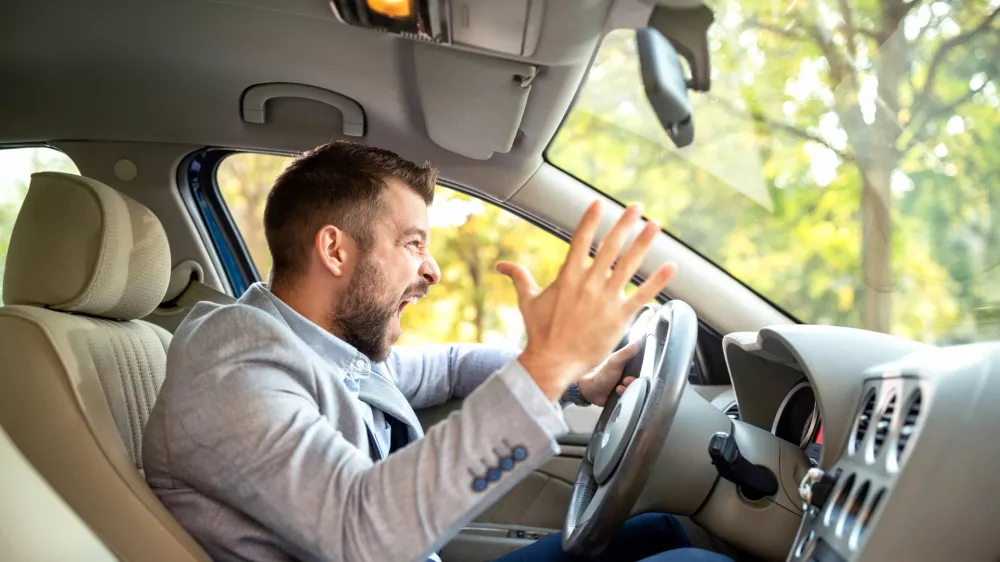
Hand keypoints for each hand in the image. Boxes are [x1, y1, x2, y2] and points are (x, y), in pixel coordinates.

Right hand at [497, 201, 675, 400]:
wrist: (552, 362)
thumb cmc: (540, 333)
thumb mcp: (527, 301)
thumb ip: (518, 278)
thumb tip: (501, 265)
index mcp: (567, 277)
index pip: (580, 240)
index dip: (590, 220)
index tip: (598, 203)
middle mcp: (589, 284)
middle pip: (611, 246)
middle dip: (624, 223)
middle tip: (635, 207)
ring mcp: (605, 299)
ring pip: (630, 265)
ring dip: (644, 243)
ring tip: (655, 225)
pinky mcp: (619, 317)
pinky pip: (642, 295)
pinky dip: (658, 281)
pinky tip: (671, 267)